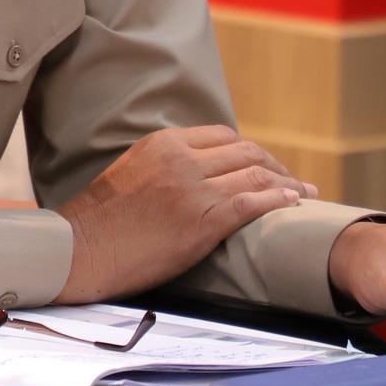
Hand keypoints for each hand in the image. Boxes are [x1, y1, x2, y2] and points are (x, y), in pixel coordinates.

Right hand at [57, 126, 314, 303]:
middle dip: (275, 166)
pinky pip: (254, 202)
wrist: (80, 250)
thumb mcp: (131, 172)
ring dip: (287, 183)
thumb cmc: (100, 222)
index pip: (223, 136)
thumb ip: (165, 165)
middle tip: (293, 182)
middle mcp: (182, 158)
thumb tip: (195, 175)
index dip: (251, 151)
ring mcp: (194, 188)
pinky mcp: (203, 219)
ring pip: (255, 174)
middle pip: (246, 151)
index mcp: (164, 143)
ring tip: (305, 194)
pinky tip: (294, 205)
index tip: (265, 166)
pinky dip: (280, 201)